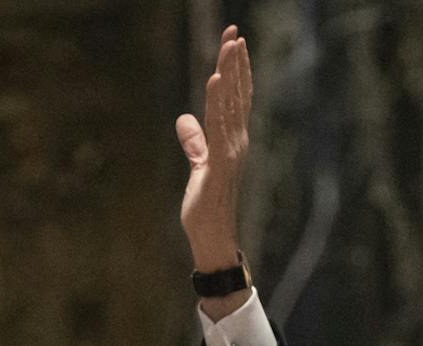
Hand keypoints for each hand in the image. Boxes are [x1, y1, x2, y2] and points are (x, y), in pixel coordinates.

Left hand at [175, 28, 251, 273]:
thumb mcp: (197, 168)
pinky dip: (217, 101)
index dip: (236, 70)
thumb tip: (184, 121)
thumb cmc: (206, 207)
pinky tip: (216, 79)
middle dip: (236, 62)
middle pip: (237, 94)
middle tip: (234, 31)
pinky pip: (218, 125)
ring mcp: (232, 151)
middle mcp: (237, 141)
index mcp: (233, 141)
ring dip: (230, 73)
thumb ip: (194, 144)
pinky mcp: (220, 162)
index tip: (235, 42)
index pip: (236, 98)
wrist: (212, 237)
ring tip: (229, 44)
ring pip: (230, 104)